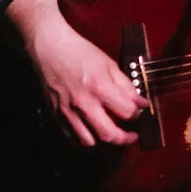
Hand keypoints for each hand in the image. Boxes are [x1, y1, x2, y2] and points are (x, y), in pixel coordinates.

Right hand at [8, 0, 147, 146]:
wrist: (49, 48)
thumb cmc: (79, 52)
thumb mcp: (108, 64)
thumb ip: (126, 85)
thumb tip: (141, 102)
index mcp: (99, 87)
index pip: (126, 112)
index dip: (137, 114)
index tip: (139, 111)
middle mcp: (84, 103)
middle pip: (108, 135)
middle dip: (124, 139)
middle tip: (131, 136)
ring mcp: (68, 112)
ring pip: (89, 142)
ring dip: (103, 143)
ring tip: (111, 133)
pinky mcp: (56, 115)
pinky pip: (71, 138)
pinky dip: (84, 139)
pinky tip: (92, 131)